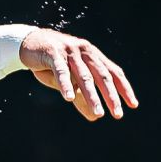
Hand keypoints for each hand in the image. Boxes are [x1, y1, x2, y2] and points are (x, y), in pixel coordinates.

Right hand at [19, 29, 138, 120]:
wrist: (27, 44)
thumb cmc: (51, 63)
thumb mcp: (69, 81)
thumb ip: (82, 97)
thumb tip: (95, 117)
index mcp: (92, 55)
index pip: (113, 72)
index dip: (123, 88)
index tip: (133, 105)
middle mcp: (85, 51)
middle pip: (102, 75)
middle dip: (110, 96)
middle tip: (117, 114)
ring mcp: (69, 51)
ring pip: (84, 76)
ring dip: (92, 96)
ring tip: (98, 113)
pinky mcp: (53, 53)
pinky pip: (61, 71)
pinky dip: (66, 84)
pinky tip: (68, 98)